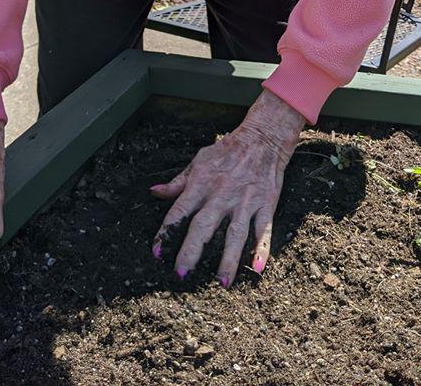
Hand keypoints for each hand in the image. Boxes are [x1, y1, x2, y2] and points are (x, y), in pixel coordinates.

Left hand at [149, 89, 304, 286]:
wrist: (262, 138)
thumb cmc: (227, 150)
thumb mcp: (199, 161)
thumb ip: (178, 181)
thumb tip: (154, 192)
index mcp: (202, 184)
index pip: (180, 210)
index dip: (167, 231)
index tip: (157, 251)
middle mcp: (222, 195)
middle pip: (204, 226)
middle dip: (192, 250)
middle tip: (181, 273)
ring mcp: (245, 201)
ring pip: (235, 234)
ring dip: (228, 259)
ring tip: (222, 282)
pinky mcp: (265, 204)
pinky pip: (264, 229)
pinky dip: (261, 249)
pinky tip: (257, 268)